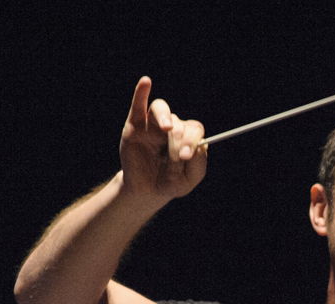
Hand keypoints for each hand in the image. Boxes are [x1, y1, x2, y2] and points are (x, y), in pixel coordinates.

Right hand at [118, 76, 207, 201]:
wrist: (146, 190)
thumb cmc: (170, 182)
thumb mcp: (189, 179)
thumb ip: (199, 164)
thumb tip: (199, 146)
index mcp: (188, 137)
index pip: (194, 130)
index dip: (192, 141)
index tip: (185, 156)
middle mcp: (173, 127)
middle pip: (179, 124)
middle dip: (179, 142)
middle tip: (178, 157)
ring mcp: (153, 125)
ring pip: (161, 109)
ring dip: (165, 116)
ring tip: (166, 128)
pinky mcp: (135, 125)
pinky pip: (138, 104)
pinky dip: (141, 92)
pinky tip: (146, 82)